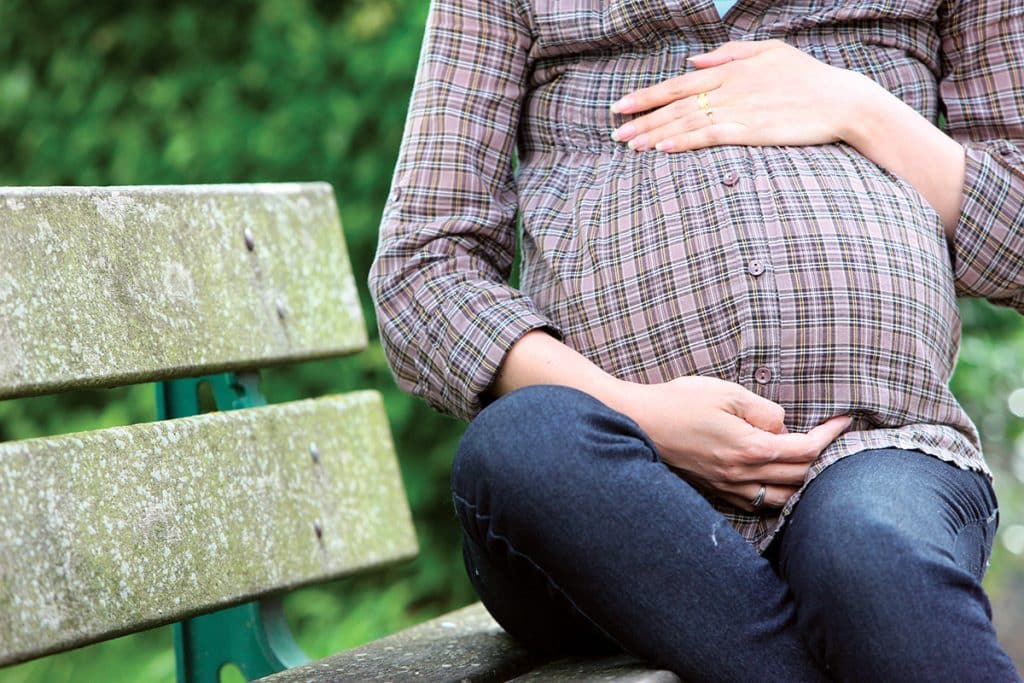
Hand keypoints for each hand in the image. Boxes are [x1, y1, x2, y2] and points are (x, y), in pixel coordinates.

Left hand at [609, 40, 861, 152]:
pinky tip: (663, 149)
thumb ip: (728, 55)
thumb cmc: (808, 78)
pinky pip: (710, 136)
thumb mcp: (770, 52)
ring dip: (655, 133)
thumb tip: (692, 60)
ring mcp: (739, 109)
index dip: (646, 96)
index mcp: (730, 70)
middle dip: (641, 118)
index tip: (621, 106)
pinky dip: (684, 141)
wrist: (843, 100)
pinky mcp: (751, 130)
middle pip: (675, 104)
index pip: (678, 83)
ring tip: (629, 145)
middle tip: (615, 132)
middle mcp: (729, 88)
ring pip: (687, 120)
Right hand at [611, 376, 850, 511]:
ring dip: (803, 485)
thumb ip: (763, 410)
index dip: (830, 435)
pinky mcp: (714, 491)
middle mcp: (742, 475)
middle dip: (824, 459)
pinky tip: (779, 482)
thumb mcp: (726, 392)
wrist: (637, 421)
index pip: (806, 449)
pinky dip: (777, 495)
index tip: (844, 421)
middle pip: (800, 477)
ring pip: (781, 499)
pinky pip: (756, 503)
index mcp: (750, 448)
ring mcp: (727, 487)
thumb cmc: (679, 402)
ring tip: (813, 465)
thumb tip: (781, 426)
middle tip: (835, 440)